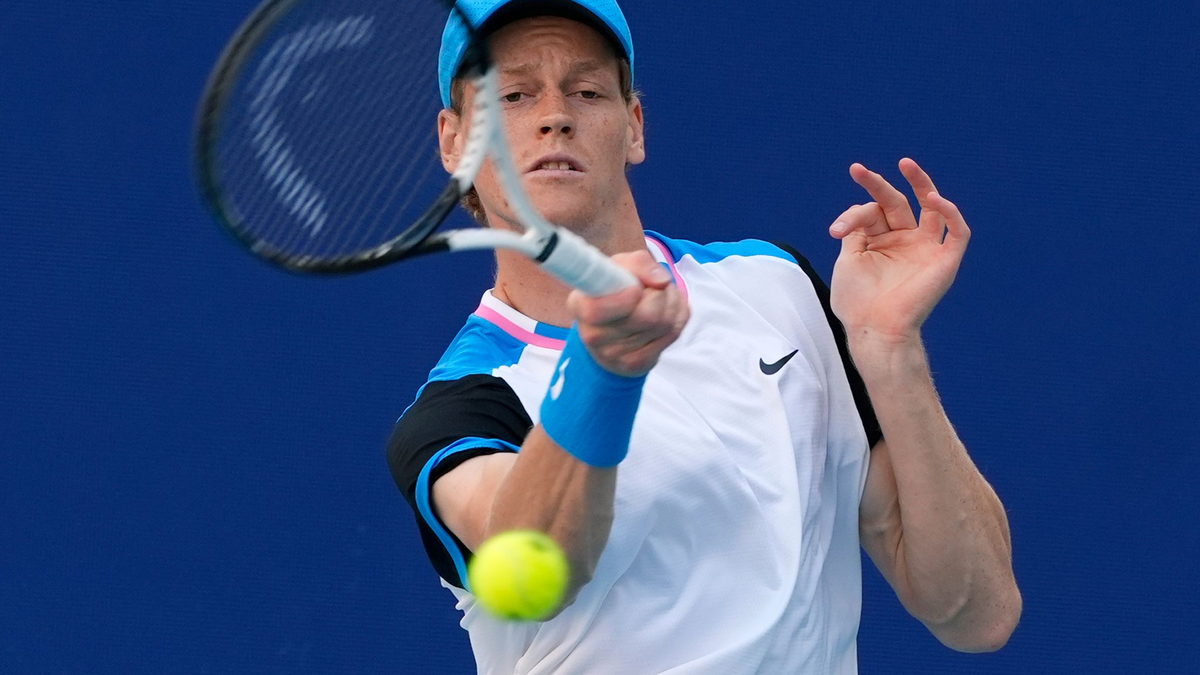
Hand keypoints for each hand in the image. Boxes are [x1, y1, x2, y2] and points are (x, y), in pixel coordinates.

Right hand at [566, 250, 689, 376]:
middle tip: (653, 286)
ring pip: (664, 323)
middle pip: (646, 316)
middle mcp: (593, 335)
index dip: (623, 300)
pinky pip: (673, 333)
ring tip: (660, 295)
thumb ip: (638, 263)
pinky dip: (677, 315)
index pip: (595, 311)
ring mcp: (616, 355)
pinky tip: (666, 311)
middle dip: (659, 293)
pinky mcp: (638, 364)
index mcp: (580, 306)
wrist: (614, 330)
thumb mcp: (619, 267)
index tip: (635, 289)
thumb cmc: (615, 291)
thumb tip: (662, 281)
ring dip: (671, 301)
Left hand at [828, 158, 970, 341]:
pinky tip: (933, 199)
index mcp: (882, 243)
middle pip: (897, 203)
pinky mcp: (946, 260)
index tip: (836, 230)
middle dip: (878, 185)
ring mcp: (926, 249)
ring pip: (932, 209)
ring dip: (922, 184)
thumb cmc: (859, 303)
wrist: (875, 329)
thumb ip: (856, 231)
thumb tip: (859, 209)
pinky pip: (957, 231)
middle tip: (857, 170)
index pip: (872, 213)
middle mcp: (905, 242)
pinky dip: (950, 212)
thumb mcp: (849, 260)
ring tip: (905, 164)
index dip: (854, 214)